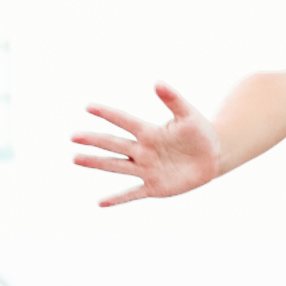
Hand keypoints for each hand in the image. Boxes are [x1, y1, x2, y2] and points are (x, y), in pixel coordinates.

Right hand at [71, 84, 220, 207]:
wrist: (212, 157)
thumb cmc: (199, 132)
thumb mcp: (188, 115)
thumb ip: (173, 99)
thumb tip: (157, 82)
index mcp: (150, 132)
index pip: (124, 121)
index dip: (108, 113)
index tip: (88, 106)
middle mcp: (143, 150)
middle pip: (114, 144)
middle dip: (94, 140)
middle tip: (73, 136)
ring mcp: (146, 169)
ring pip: (116, 166)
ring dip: (96, 163)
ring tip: (75, 159)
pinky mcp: (154, 187)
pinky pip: (133, 193)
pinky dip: (118, 199)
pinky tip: (101, 203)